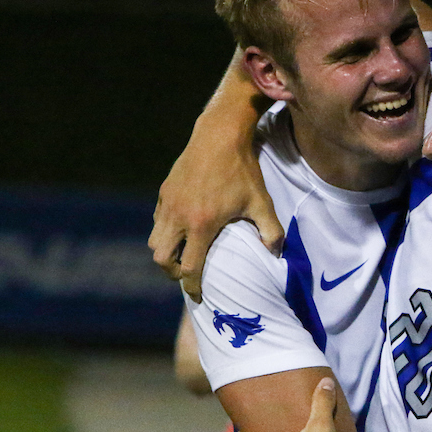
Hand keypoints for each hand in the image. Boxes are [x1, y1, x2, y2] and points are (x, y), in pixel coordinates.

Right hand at [149, 128, 283, 301]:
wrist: (220, 136)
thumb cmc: (243, 170)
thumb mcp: (262, 201)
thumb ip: (271, 230)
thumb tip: (277, 253)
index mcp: (201, 224)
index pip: (189, 267)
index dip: (192, 286)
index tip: (198, 295)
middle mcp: (179, 216)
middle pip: (162, 259)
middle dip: (172, 272)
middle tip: (187, 274)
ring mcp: (168, 203)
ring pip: (154, 240)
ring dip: (166, 253)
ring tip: (182, 255)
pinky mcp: (164, 192)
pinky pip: (156, 221)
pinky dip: (164, 232)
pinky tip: (181, 231)